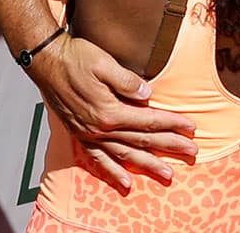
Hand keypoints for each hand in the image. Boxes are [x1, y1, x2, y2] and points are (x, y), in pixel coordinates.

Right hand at [31, 33, 196, 192]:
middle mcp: (101, 128)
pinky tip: (126, 182)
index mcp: (110, 111)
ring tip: (167, 174)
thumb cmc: (76, 58)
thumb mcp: (104, 62)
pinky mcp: (81, 134)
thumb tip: (148, 95)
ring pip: (125, 155)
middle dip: (169, 147)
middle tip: (192, 152)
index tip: (191, 127)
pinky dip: (113, 172)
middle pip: (142, 141)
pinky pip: (99, 159)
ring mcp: (90, 134)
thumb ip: (127, 81)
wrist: (47, 62)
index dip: (172, 124)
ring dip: (148, 165)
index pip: (149, 121)